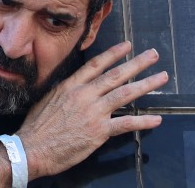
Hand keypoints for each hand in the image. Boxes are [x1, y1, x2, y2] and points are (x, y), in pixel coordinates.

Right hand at [14, 41, 167, 179]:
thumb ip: (65, 92)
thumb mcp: (48, 100)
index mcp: (70, 86)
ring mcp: (93, 112)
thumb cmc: (37, 127)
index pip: (96, 65)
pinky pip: (126, 123)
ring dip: (146, 84)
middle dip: (137, 63)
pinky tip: (156, 119)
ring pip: (125, 94)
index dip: (113, 54)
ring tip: (161, 77)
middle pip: (115, 75)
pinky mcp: (99, 131)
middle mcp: (84, 95)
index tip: (127, 46)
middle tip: (152, 55)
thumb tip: (74, 87)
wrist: (33, 148)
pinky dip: (143, 121)